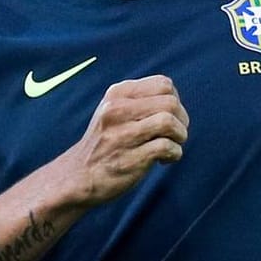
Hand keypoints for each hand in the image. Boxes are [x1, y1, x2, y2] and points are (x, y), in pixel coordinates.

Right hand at [62, 76, 188, 207]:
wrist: (78, 177)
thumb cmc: (105, 143)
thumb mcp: (114, 110)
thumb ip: (140, 100)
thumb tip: (176, 100)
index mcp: (117, 94)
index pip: (163, 84)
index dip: (175, 100)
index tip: (168, 117)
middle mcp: (117, 110)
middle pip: (170, 102)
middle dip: (182, 120)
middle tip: (175, 134)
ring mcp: (122, 135)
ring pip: (169, 122)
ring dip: (180, 136)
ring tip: (172, 145)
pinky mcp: (130, 158)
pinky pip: (167, 147)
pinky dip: (174, 154)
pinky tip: (164, 160)